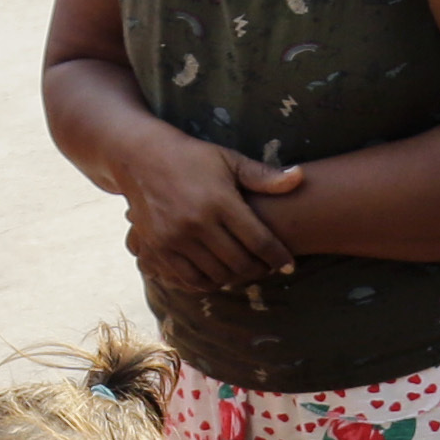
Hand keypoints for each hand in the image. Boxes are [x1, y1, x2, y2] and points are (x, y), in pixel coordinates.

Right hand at [116, 130, 303, 293]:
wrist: (139, 157)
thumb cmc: (191, 157)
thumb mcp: (228, 160)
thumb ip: (263, 175)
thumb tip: (300, 178)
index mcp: (219, 201)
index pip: (259, 241)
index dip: (278, 257)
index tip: (289, 265)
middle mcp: (197, 223)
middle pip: (241, 263)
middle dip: (260, 269)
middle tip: (267, 267)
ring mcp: (175, 238)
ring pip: (218, 275)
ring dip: (236, 277)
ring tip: (245, 269)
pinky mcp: (158, 247)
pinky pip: (190, 279)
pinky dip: (208, 282)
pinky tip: (219, 274)